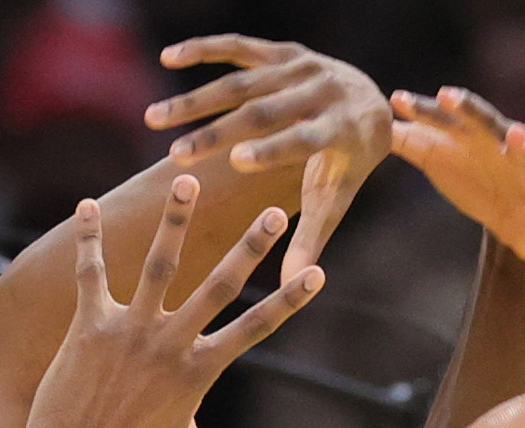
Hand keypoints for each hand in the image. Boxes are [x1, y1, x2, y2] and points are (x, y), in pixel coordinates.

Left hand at [18, 175, 321, 427]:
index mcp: (198, 372)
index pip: (255, 329)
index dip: (289, 302)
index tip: (318, 273)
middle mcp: (168, 345)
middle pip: (218, 287)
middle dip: (249, 248)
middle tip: (273, 212)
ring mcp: (128, 331)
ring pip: (158, 264)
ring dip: (174, 220)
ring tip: (186, 179)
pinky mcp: (89, 326)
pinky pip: (91, 274)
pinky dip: (88, 239)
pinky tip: (87, 205)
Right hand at [146, 35, 391, 281]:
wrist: (370, 105)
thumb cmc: (345, 166)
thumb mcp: (334, 200)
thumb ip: (313, 237)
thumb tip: (298, 283)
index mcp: (339, 130)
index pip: (303, 139)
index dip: (271, 150)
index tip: (236, 163)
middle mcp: (321, 90)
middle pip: (264, 111)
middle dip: (217, 132)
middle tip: (177, 154)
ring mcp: (300, 66)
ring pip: (242, 81)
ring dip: (195, 100)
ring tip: (154, 119)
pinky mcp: (282, 50)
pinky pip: (238, 46)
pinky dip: (202, 49)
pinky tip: (167, 57)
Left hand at [391, 87, 524, 262]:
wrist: (517, 222)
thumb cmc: (476, 183)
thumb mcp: (440, 163)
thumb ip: (414, 144)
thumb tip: (379, 127)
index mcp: (473, 136)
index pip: (446, 117)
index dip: (424, 110)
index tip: (397, 100)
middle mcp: (501, 144)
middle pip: (483, 122)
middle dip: (468, 109)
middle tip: (447, 96)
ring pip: (524, 153)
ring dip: (520, 143)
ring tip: (516, 133)